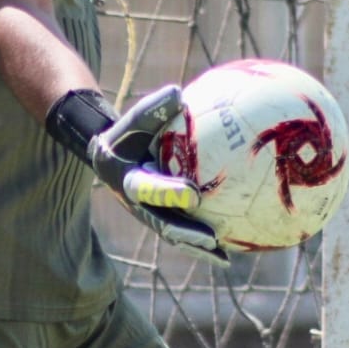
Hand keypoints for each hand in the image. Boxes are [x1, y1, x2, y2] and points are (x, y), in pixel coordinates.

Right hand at [80, 86, 229, 266]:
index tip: (193, 194)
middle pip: (162, 223)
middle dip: (185, 233)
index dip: (169, 193)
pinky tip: (235, 245)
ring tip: (225, 255)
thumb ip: (152, 109)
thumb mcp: (134, 120)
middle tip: (211, 238)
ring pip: (175, 235)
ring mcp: (150, 215)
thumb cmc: (128, 133)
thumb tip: (178, 92)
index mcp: (128, 180)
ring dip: (197, 247)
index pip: (148, 188)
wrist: (113, 157)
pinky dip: (206, 240)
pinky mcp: (162, 219)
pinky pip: (186, 230)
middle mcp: (138, 204)